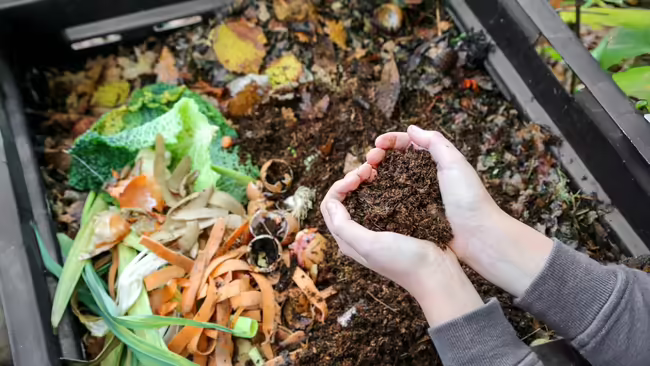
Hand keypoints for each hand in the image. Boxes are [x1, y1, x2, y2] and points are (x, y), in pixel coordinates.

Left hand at [320, 163, 482, 326]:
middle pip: (343, 199)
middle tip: (368, 169)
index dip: (339, 186)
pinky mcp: (393, 223)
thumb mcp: (370, 245)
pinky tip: (389, 178)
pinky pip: (379, 200)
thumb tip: (331, 203)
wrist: (437, 273)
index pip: (330, 205)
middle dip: (350, 180)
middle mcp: (358, 234)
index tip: (358, 176)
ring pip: (360, 197)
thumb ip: (345, 227)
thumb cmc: (404, 261)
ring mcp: (376, 228)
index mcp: (347, 240)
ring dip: (364, 181)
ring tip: (377, 169)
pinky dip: (379, 186)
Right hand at [368, 126, 553, 297]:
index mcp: (435, 161)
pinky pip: (391, 202)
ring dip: (374, 175)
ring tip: (364, 176)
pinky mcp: (411, 215)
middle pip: (394, 161)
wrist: (477, 236)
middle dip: (378, 156)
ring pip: (389, 180)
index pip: (407, 144)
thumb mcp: (454, 163)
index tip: (377, 144)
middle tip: (368, 161)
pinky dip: (378, 195)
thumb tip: (411, 129)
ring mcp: (416, 197)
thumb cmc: (469, 199)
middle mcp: (423, 177)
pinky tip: (369, 195)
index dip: (390, 141)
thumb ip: (435, 142)